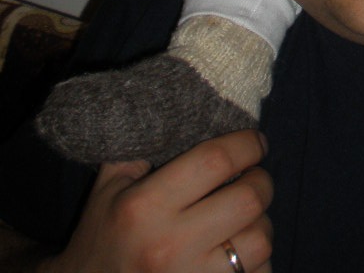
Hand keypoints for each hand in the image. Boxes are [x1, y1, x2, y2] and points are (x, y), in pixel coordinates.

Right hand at [45, 130, 271, 272]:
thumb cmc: (102, 237)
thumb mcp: (110, 186)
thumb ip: (142, 146)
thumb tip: (182, 105)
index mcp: (145, 207)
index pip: (215, 160)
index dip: (246, 144)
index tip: (256, 141)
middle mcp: (169, 245)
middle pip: (248, 200)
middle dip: (261, 181)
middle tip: (254, 178)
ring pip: (259, 242)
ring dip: (261, 224)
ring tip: (247, 219)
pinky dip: (257, 263)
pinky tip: (239, 254)